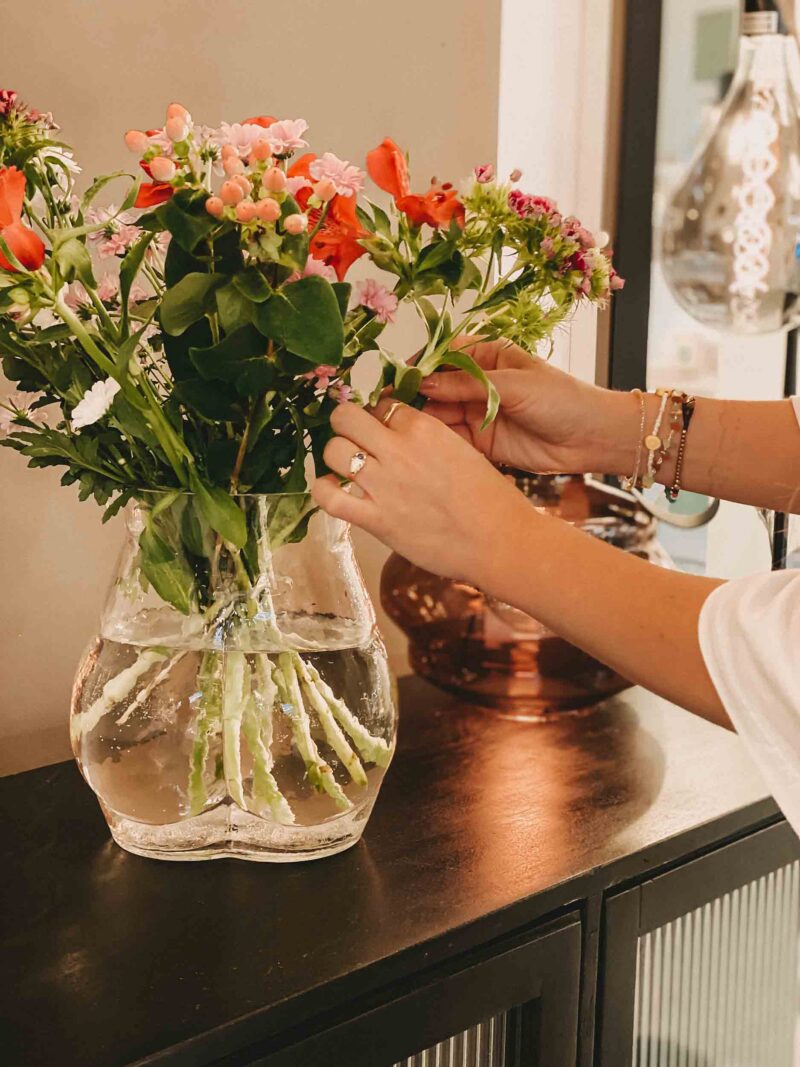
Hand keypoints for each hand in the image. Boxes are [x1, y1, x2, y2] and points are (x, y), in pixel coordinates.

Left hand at [311, 399, 531, 584]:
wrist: (501, 541)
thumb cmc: (491, 500)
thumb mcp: (463, 451)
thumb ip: (428, 440)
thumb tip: (403, 438)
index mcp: (424, 428)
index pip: (381, 404)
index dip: (374, 414)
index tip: (375, 425)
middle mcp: (399, 450)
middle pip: (346, 418)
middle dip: (344, 424)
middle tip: (352, 438)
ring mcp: (384, 485)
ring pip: (333, 451)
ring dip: (334, 455)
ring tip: (343, 465)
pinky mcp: (376, 519)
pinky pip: (330, 498)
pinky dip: (322, 490)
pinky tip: (328, 489)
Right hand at [418, 338, 638, 476]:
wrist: (591, 438)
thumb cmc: (562, 399)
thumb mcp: (514, 384)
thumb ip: (468, 385)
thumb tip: (426, 383)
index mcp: (487, 357)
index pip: (443, 354)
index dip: (420, 364)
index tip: (398, 376)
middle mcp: (477, 384)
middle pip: (435, 386)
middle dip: (414, 395)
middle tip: (390, 407)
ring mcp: (477, 413)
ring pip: (438, 414)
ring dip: (420, 421)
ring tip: (399, 428)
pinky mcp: (480, 442)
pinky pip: (450, 440)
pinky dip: (434, 443)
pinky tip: (419, 446)